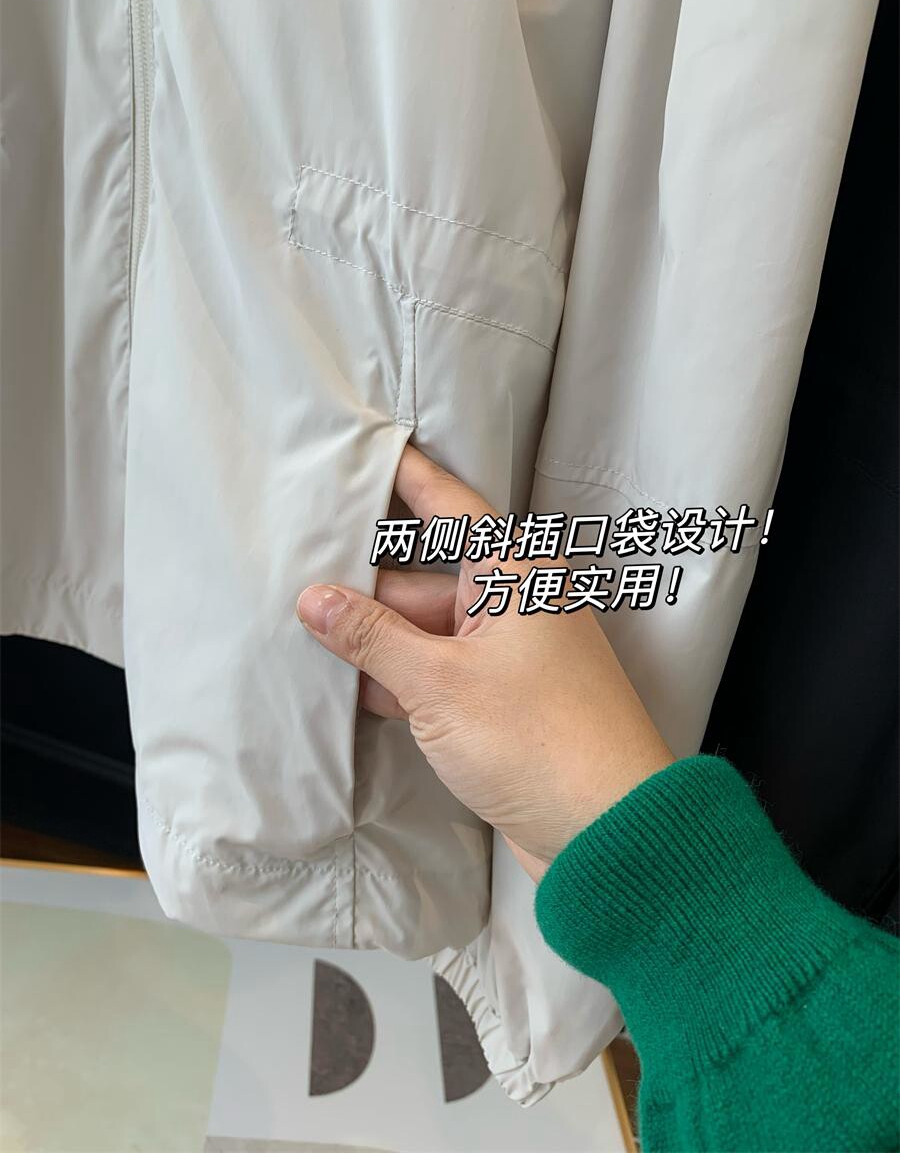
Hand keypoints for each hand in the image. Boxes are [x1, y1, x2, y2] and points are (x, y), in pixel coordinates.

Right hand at [297, 446, 671, 877]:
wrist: (609, 831)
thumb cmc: (538, 740)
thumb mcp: (437, 684)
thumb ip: (372, 638)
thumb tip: (316, 600)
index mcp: (514, 577)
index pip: (450, 507)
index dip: (408, 480)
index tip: (369, 451)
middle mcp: (517, 607)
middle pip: (426, 582)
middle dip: (367, 592)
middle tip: (297, 588)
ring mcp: (514, 659)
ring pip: (431, 634)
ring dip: (380, 645)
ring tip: (307, 642)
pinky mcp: (508, 705)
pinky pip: (445, 675)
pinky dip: (405, 682)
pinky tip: (354, 692)